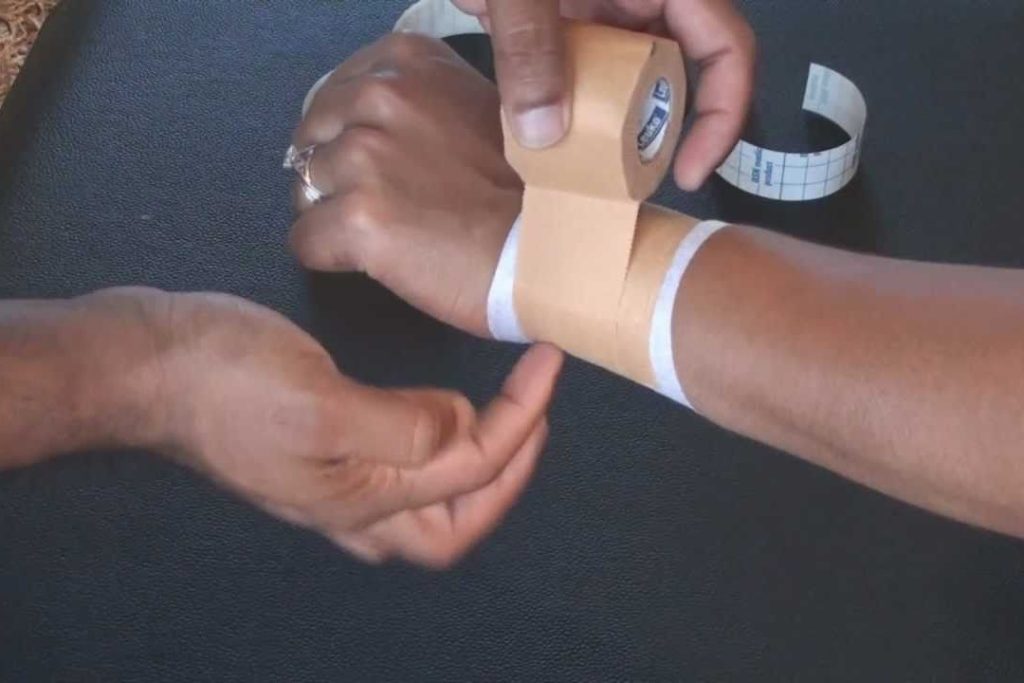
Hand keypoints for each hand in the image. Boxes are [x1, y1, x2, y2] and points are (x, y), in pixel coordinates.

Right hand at [80, 287, 562, 567]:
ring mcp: (335, 482)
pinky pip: (402, 467)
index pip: (471, 471)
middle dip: (510, 471)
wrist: (147, 363)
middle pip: (456, 521)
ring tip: (508, 413)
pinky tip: (443, 411)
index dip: (521, 424)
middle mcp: (355, 505)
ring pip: (431, 500)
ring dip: (480, 463)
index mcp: (362, 498)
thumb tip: (463, 425)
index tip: (547, 369)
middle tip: (535, 411)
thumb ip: (402, 426)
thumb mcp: (320, 403)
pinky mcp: (321, 450)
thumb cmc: (227, 380)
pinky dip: (438, 443)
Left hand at [289, 34, 521, 336]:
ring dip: (335, 217)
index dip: (352, 138)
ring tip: (392, 237)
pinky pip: (304, 241)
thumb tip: (369, 126)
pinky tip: (380, 263)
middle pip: (311, 140)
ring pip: (303, 191)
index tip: (386, 168)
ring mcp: (365, 155)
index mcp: (409, 63)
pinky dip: (331, 258)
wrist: (559, 250)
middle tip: (389, 208)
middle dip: (336, 176)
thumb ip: (421, 104)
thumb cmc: (531, 192)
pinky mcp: (357, 218)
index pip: (334, 95)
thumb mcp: (480, 109)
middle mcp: (382, 96)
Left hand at [451, 0, 755, 189]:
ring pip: (626, 81)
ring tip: (576, 169)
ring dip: (605, 126)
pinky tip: (539, 138)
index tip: (692, 171)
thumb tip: (543, 134)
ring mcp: (602, 9)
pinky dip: (565, 107)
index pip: (727, 49)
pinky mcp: (563, 20)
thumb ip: (528, 45)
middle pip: (678, 73)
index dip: (724, 115)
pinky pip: (581, 73)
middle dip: (657, 131)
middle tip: (623, 181)